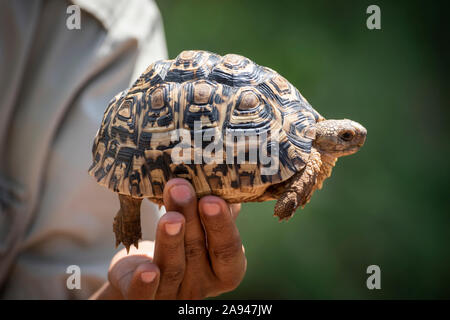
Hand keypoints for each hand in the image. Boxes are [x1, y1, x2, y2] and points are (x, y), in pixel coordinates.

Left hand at [91, 178, 245, 298]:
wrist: (143, 274)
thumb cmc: (182, 245)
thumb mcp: (201, 229)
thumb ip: (215, 209)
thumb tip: (224, 179)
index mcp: (222, 270)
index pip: (227, 250)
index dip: (221, 225)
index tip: (212, 199)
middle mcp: (200, 285)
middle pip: (197, 253)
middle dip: (191, 220)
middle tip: (182, 191)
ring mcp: (172, 294)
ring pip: (172, 269)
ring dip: (170, 241)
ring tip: (168, 216)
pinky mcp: (143, 299)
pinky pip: (143, 295)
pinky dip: (145, 284)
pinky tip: (146, 269)